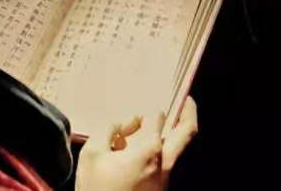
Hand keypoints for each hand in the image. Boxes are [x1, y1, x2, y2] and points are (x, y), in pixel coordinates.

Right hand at [76, 97, 197, 190]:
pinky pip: (170, 160)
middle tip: (187, 99)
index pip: (156, 117)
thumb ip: (107, 129)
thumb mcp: (91, 155)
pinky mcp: (163, 185)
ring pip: (181, 146)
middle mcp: (165, 161)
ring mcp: (167, 175)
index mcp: (149, 150)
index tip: (129, 122)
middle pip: (187, 131)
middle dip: (189, 112)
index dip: (143, 114)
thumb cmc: (97, 190)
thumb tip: (125, 122)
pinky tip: (145, 149)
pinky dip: (164, 148)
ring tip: (169, 120)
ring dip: (178, 131)